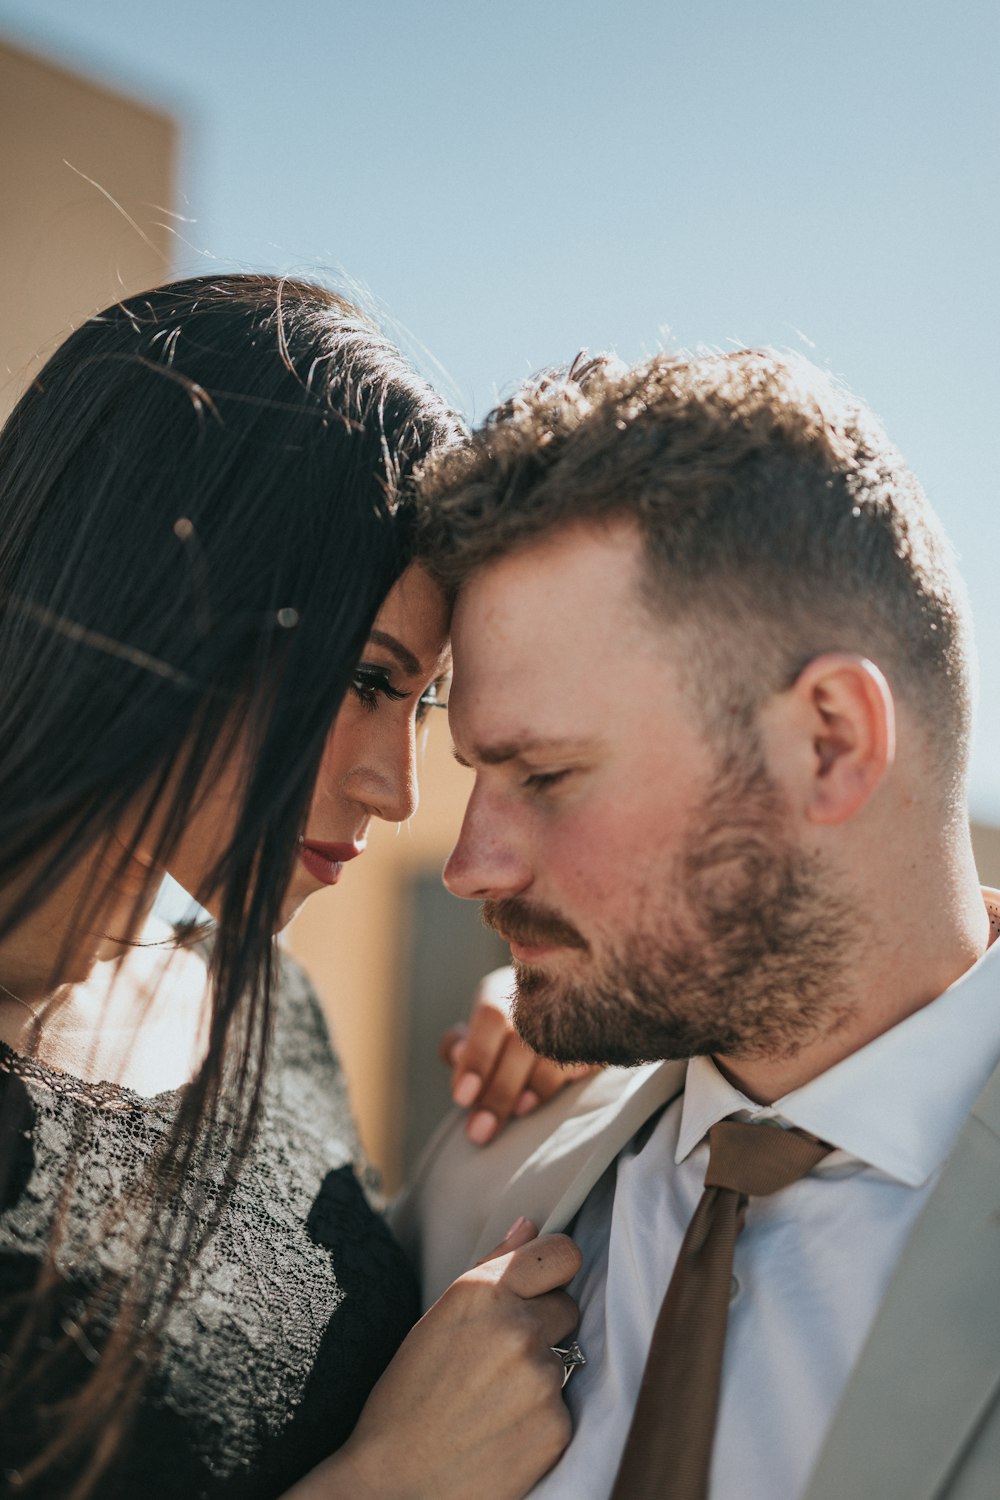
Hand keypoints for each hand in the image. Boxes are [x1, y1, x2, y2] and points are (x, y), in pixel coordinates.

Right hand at [307, 1223, 580, 1499]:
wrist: (395, 1483)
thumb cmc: (407, 1396)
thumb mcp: (439, 1318)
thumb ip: (492, 1266)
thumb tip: (530, 1226)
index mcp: (483, 1291)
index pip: (563, 1253)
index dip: (556, 1268)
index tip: (546, 1283)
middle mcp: (517, 1327)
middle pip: (568, 1305)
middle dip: (545, 1324)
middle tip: (502, 1356)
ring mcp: (540, 1378)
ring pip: (567, 1357)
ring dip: (542, 1371)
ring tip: (497, 1397)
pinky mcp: (556, 1427)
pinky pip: (565, 1406)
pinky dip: (543, 1416)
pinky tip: (505, 1429)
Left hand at [441, 966, 597, 1144]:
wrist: (564, 1002)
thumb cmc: (509, 1025)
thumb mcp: (480, 1029)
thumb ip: (464, 1045)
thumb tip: (455, 1055)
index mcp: (504, 991)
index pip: (490, 1018)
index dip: (477, 1058)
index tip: (462, 1098)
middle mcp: (540, 996)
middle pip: (520, 1044)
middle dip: (499, 1093)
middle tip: (480, 1132)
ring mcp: (573, 1012)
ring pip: (555, 1052)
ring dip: (535, 1088)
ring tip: (518, 1112)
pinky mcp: (600, 1033)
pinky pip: (587, 1057)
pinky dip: (568, 1079)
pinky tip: (549, 1098)